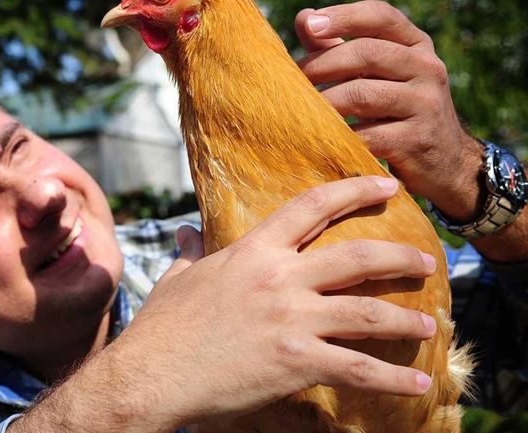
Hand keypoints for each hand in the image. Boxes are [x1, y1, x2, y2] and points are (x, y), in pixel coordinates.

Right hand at [106, 176, 437, 429]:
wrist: (152, 375)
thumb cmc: (163, 327)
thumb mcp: (178, 278)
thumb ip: (192, 250)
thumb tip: (186, 231)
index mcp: (253, 251)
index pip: (312, 207)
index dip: (354, 191)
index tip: (386, 186)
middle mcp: (281, 279)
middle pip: (358, 256)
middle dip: (400, 255)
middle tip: (427, 261)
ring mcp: (293, 320)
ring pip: (369, 312)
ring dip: (407, 318)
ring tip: (429, 323)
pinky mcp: (299, 362)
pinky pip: (359, 368)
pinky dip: (394, 376)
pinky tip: (418, 381)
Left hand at [295, 0, 482, 222]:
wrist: (446, 162)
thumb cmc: (397, 110)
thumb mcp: (377, 74)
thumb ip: (339, 47)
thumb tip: (304, 18)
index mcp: (416, 45)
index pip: (381, 17)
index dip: (344, 17)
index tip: (310, 25)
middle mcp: (427, 68)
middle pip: (367, 53)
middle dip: (323, 64)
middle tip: (294, 78)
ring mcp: (425, 105)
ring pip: (363, 94)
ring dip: (325, 102)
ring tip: (301, 109)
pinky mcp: (416, 141)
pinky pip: (366, 135)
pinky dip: (339, 136)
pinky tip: (321, 138)